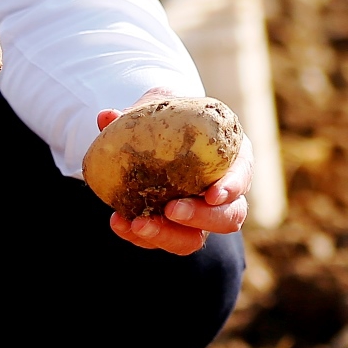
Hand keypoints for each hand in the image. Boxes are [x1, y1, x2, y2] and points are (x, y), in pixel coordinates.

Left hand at [96, 97, 250, 255]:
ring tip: (139, 224)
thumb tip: (106, 117)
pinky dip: (140, 236)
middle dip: (201, 217)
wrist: (158, 137)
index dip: (232, 186)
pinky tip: (119, 222)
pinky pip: (163, 240)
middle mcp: (222, 193)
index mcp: (230, 157)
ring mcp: (200, 216)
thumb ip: (137, 111)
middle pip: (228, 217)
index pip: (242, 174)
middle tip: (171, 210)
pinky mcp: (175, 229)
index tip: (213, 193)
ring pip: (196, 239)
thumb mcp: (157, 107)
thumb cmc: (169, 119)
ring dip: (167, 235)